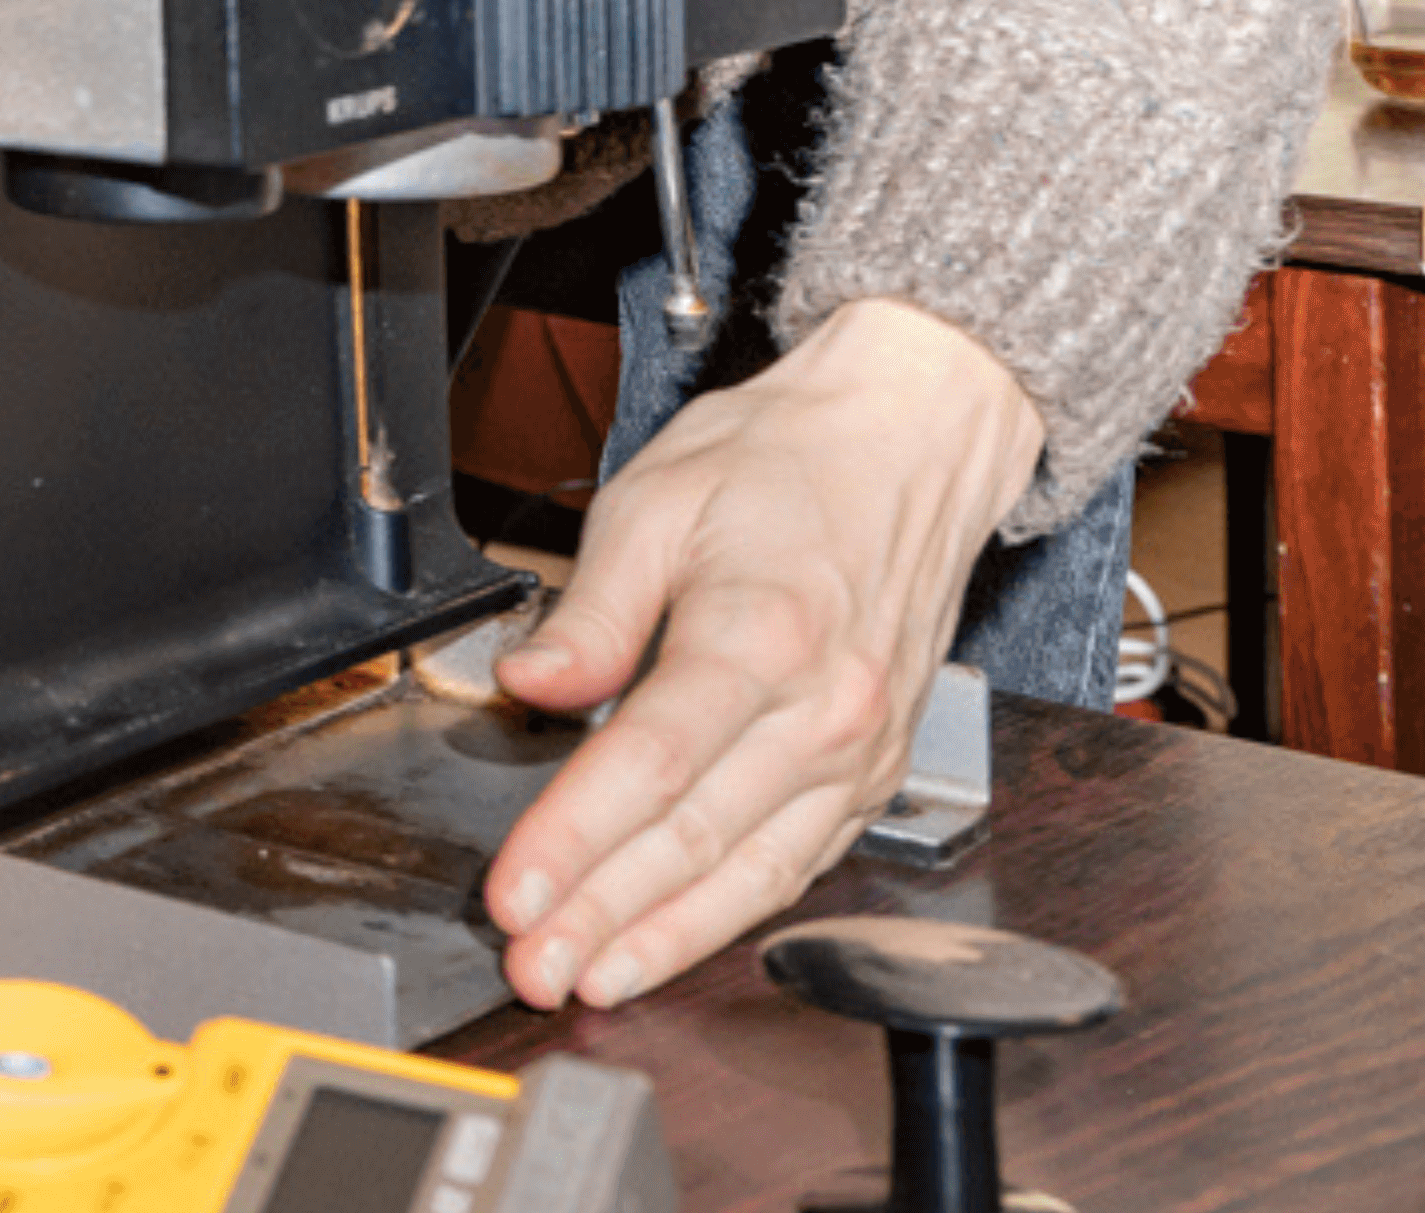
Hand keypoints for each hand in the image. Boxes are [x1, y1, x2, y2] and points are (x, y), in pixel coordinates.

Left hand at [482, 295, 1044, 1008]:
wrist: (909, 445)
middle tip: (532, 968)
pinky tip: (675, 943)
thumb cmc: (783, 464)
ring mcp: (860, 750)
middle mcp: (825, 710)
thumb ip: (590, 611)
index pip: (647, 764)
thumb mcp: (655, 501)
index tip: (514, 891)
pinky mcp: (876, 771)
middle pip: (695, 838)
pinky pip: (799, 863)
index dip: (573, 839)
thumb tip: (527, 684)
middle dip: (604, 914)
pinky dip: (733, 915)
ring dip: (667, 938)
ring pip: (752, 873)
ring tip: (592, 979)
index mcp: (764, 636)